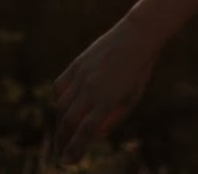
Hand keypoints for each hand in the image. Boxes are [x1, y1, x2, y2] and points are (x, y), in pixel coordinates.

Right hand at [52, 18, 158, 164]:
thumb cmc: (138, 71)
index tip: (68, 162)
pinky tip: (64, 105)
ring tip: (64, 130)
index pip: (85, 131)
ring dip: (60, 122)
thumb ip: (113, 119)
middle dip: (62, 140)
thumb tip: (94, 136)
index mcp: (108, 100)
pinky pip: (60, 86)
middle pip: (68, 121)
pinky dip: (59, 99)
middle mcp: (92, 89)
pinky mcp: (76, 64)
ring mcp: (81, 76)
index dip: (75, 149)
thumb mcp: (132, 99)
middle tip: (61, 152)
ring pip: (60, 105)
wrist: (136, 37)